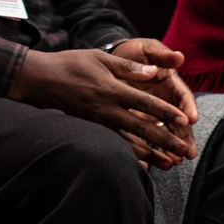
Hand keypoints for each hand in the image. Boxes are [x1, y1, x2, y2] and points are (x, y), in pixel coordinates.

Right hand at [8, 48, 197, 168]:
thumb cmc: (70, 64)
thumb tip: (154, 73)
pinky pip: (113, 145)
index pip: (144, 103)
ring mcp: (97, 122)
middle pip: (141, 128)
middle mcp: (106, 109)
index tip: (183, 121)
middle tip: (185, 150)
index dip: (165, 113)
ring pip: (128, 142)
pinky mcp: (90, 129)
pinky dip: (129, 156)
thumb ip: (128, 67)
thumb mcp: (99, 58)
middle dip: (165, 140)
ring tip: (169, 164)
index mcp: (111, 88)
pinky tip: (142, 164)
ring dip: (151, 154)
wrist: (39, 80)